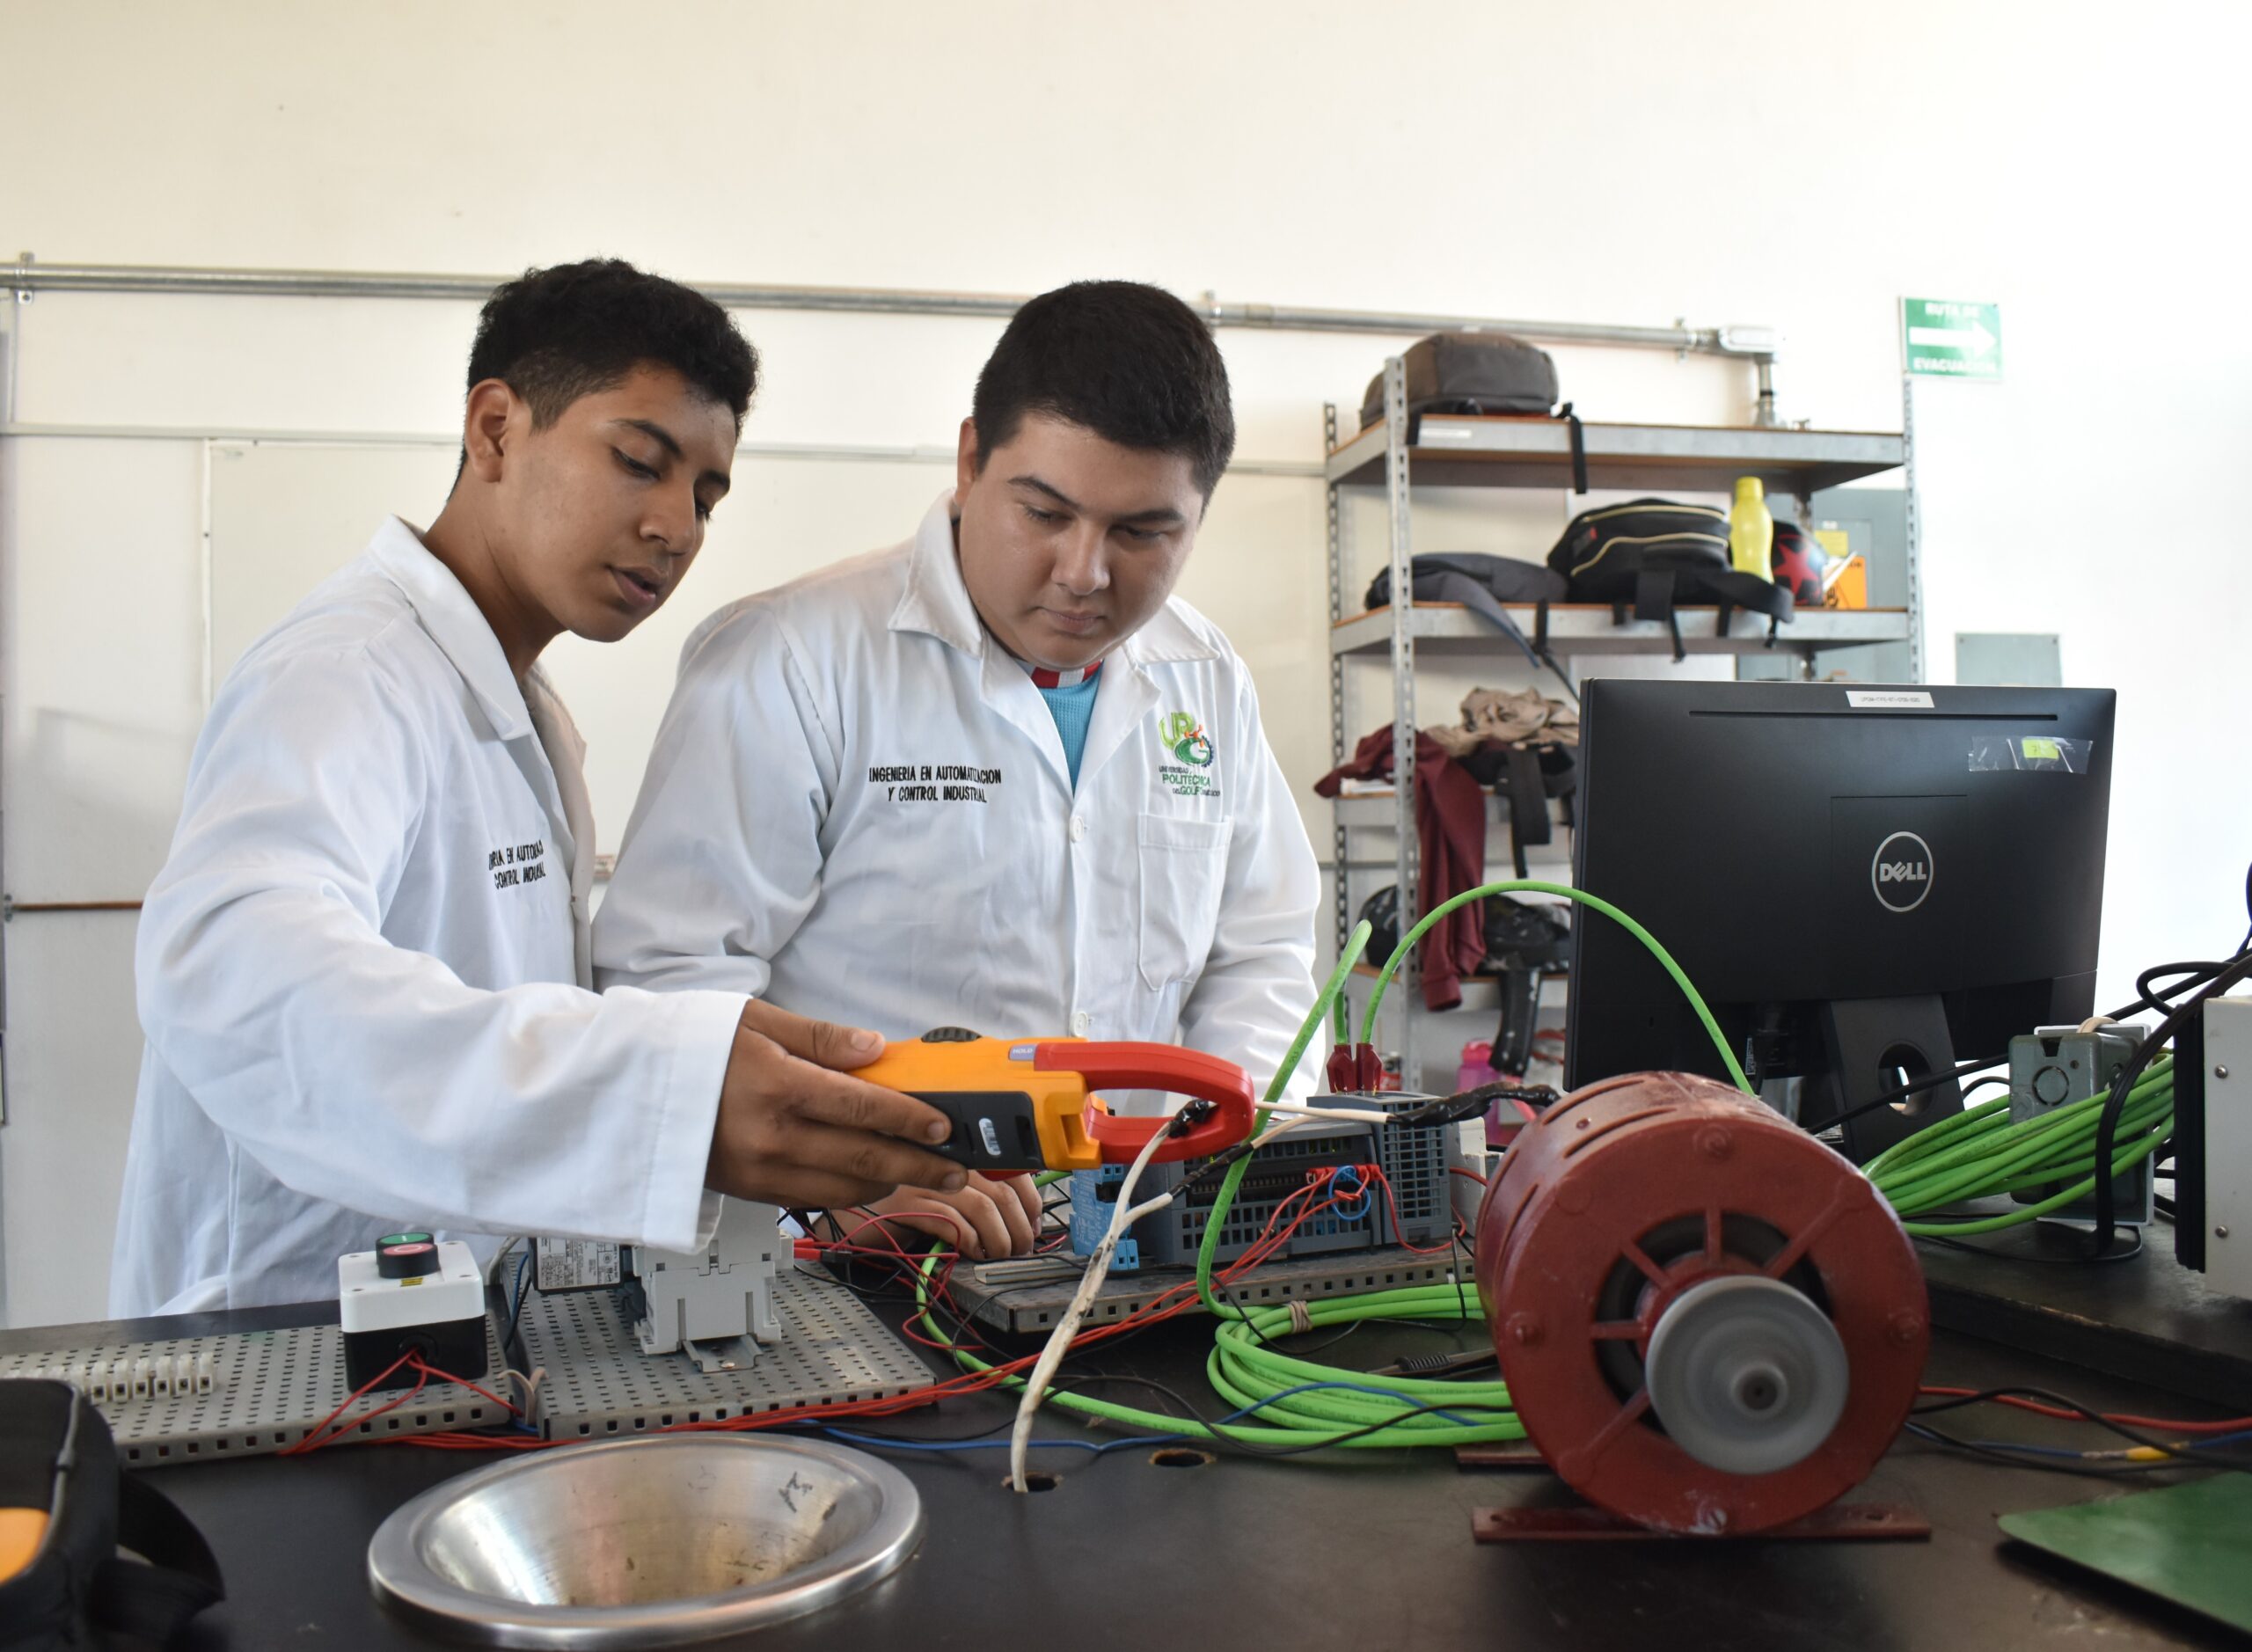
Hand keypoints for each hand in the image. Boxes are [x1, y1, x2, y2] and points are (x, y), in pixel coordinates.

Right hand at [706, 1001, 966, 1208]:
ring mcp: (760, 1171)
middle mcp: (771, 1136)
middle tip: (958, 1169)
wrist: (629, 1088)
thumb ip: (821, 1037)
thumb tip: (874, 1049)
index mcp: (777, 1086)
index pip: (863, 1108)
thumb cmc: (691, 1045)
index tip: (945, 1127)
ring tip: (927, 1177)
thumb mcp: (756, 1020)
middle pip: (864, 1159)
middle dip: (920, 1167)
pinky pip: (814, 1199)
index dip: (911, 1120)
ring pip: (844, 1190)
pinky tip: (875, 1181)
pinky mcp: (750, 1191)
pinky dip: (852, 1193)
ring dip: (892, 1185)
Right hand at [836, 1172, 1044, 1261]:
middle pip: (1003, 1190)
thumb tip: (1021, 1219)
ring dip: (1000, 1240)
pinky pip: (954, 1223)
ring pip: (984, 1208)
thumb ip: (976, 1193)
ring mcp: (925, 1177)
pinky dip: (971, 1242)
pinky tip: (971, 1252)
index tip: (1033, 1225)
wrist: (848, 1213)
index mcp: (958, 1149)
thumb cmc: (899, 1203)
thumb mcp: (944, 1191)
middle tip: (1020, 1249)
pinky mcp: (908, 1203)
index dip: (1031, 1201)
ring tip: (998, 1255)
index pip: (1013, 1167)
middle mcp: (943, 1156)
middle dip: (1020, 1228)